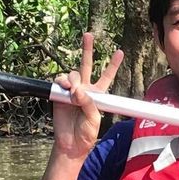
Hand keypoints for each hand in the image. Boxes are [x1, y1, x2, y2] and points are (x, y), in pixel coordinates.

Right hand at [49, 31, 123, 158]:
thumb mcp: (94, 119)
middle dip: (87, 49)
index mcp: (98, 95)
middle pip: (86, 65)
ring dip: (73, 79)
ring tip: (74, 91)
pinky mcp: (58, 95)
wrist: (70, 144)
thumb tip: (78, 90)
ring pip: (72, 74)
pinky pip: (59, 82)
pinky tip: (66, 88)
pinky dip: (63, 83)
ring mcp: (71, 91)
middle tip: (88, 35)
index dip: (112, 64)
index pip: (106, 76)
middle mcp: (84, 89)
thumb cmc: (86, 133)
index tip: (119, 51)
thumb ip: (88, 103)